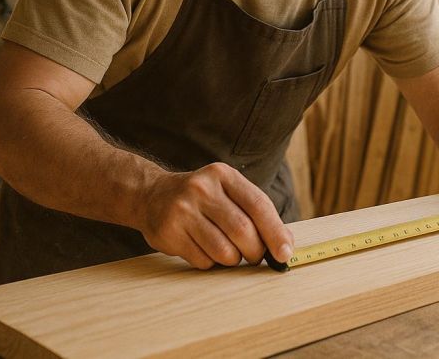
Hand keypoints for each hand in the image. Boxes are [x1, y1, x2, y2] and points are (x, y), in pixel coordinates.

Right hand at [138, 162, 293, 268]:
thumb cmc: (203, 198)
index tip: (285, 253)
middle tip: (255, 256)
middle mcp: (202, 189)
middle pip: (242, 230)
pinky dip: (211, 263)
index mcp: (223, 175)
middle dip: (255, 251)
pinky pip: (203, 261)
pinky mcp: (168, 232)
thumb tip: (286, 244)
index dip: (275, 232)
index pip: (258, 204)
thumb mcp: (229, 192)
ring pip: (223, 251)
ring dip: (233, 260)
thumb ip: (257, 213)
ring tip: (229, 252)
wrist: (152, 195)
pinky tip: (204, 249)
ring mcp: (182, 210)